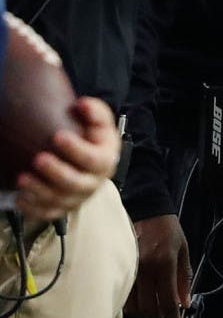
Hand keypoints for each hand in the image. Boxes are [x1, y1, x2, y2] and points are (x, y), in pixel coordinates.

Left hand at [14, 96, 120, 220]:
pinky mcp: (63, 208)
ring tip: (21, 178)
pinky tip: (20, 198)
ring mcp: (77, 198)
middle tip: (38, 158)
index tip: (58, 136)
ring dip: (38, 190)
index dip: (76, 149)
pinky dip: (33, 208)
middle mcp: (94, 183)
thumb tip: (82, 104)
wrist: (94, 161)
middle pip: (75, 183)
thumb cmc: (94, 139)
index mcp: (106, 161)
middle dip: (55, 172)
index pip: (93, 159)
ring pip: (58, 200)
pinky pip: (47, 213)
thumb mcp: (100, 123)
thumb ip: (95, 111)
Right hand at [124, 213, 191, 317]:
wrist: (147, 208)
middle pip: (149, 308)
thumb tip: (185, 303)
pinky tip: (142, 300)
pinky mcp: (120, 267)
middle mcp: (146, 268)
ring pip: (134, 305)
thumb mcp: (184, 249)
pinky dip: (133, 304)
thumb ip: (184, 278)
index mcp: (165, 263)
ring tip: (155, 309)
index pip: (167, 300)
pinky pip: (124, 295)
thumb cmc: (168, 229)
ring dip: (145, 313)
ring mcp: (130, 268)